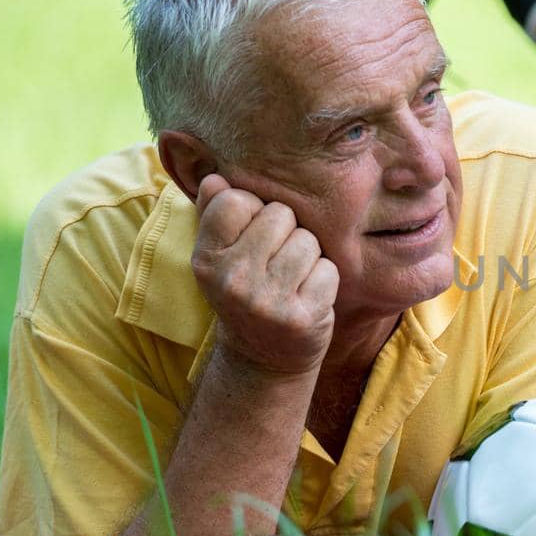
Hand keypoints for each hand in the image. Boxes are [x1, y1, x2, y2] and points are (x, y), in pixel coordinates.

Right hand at [190, 174, 338, 376]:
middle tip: (276, 264)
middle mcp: (232, 281)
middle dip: (286, 232)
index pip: (235, 200)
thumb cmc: (247, 293)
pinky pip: (329, 269)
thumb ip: (215, 214)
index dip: (254, 211)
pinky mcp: (302, 318)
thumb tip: (215, 178)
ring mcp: (267, 302)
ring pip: (307, 240)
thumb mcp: (221, 258)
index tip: (253, 237)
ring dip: (308, 256)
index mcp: (206, 260)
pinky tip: (308, 296)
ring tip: (292, 280)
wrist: (263, 357)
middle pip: (280, 214)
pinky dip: (325, 279)